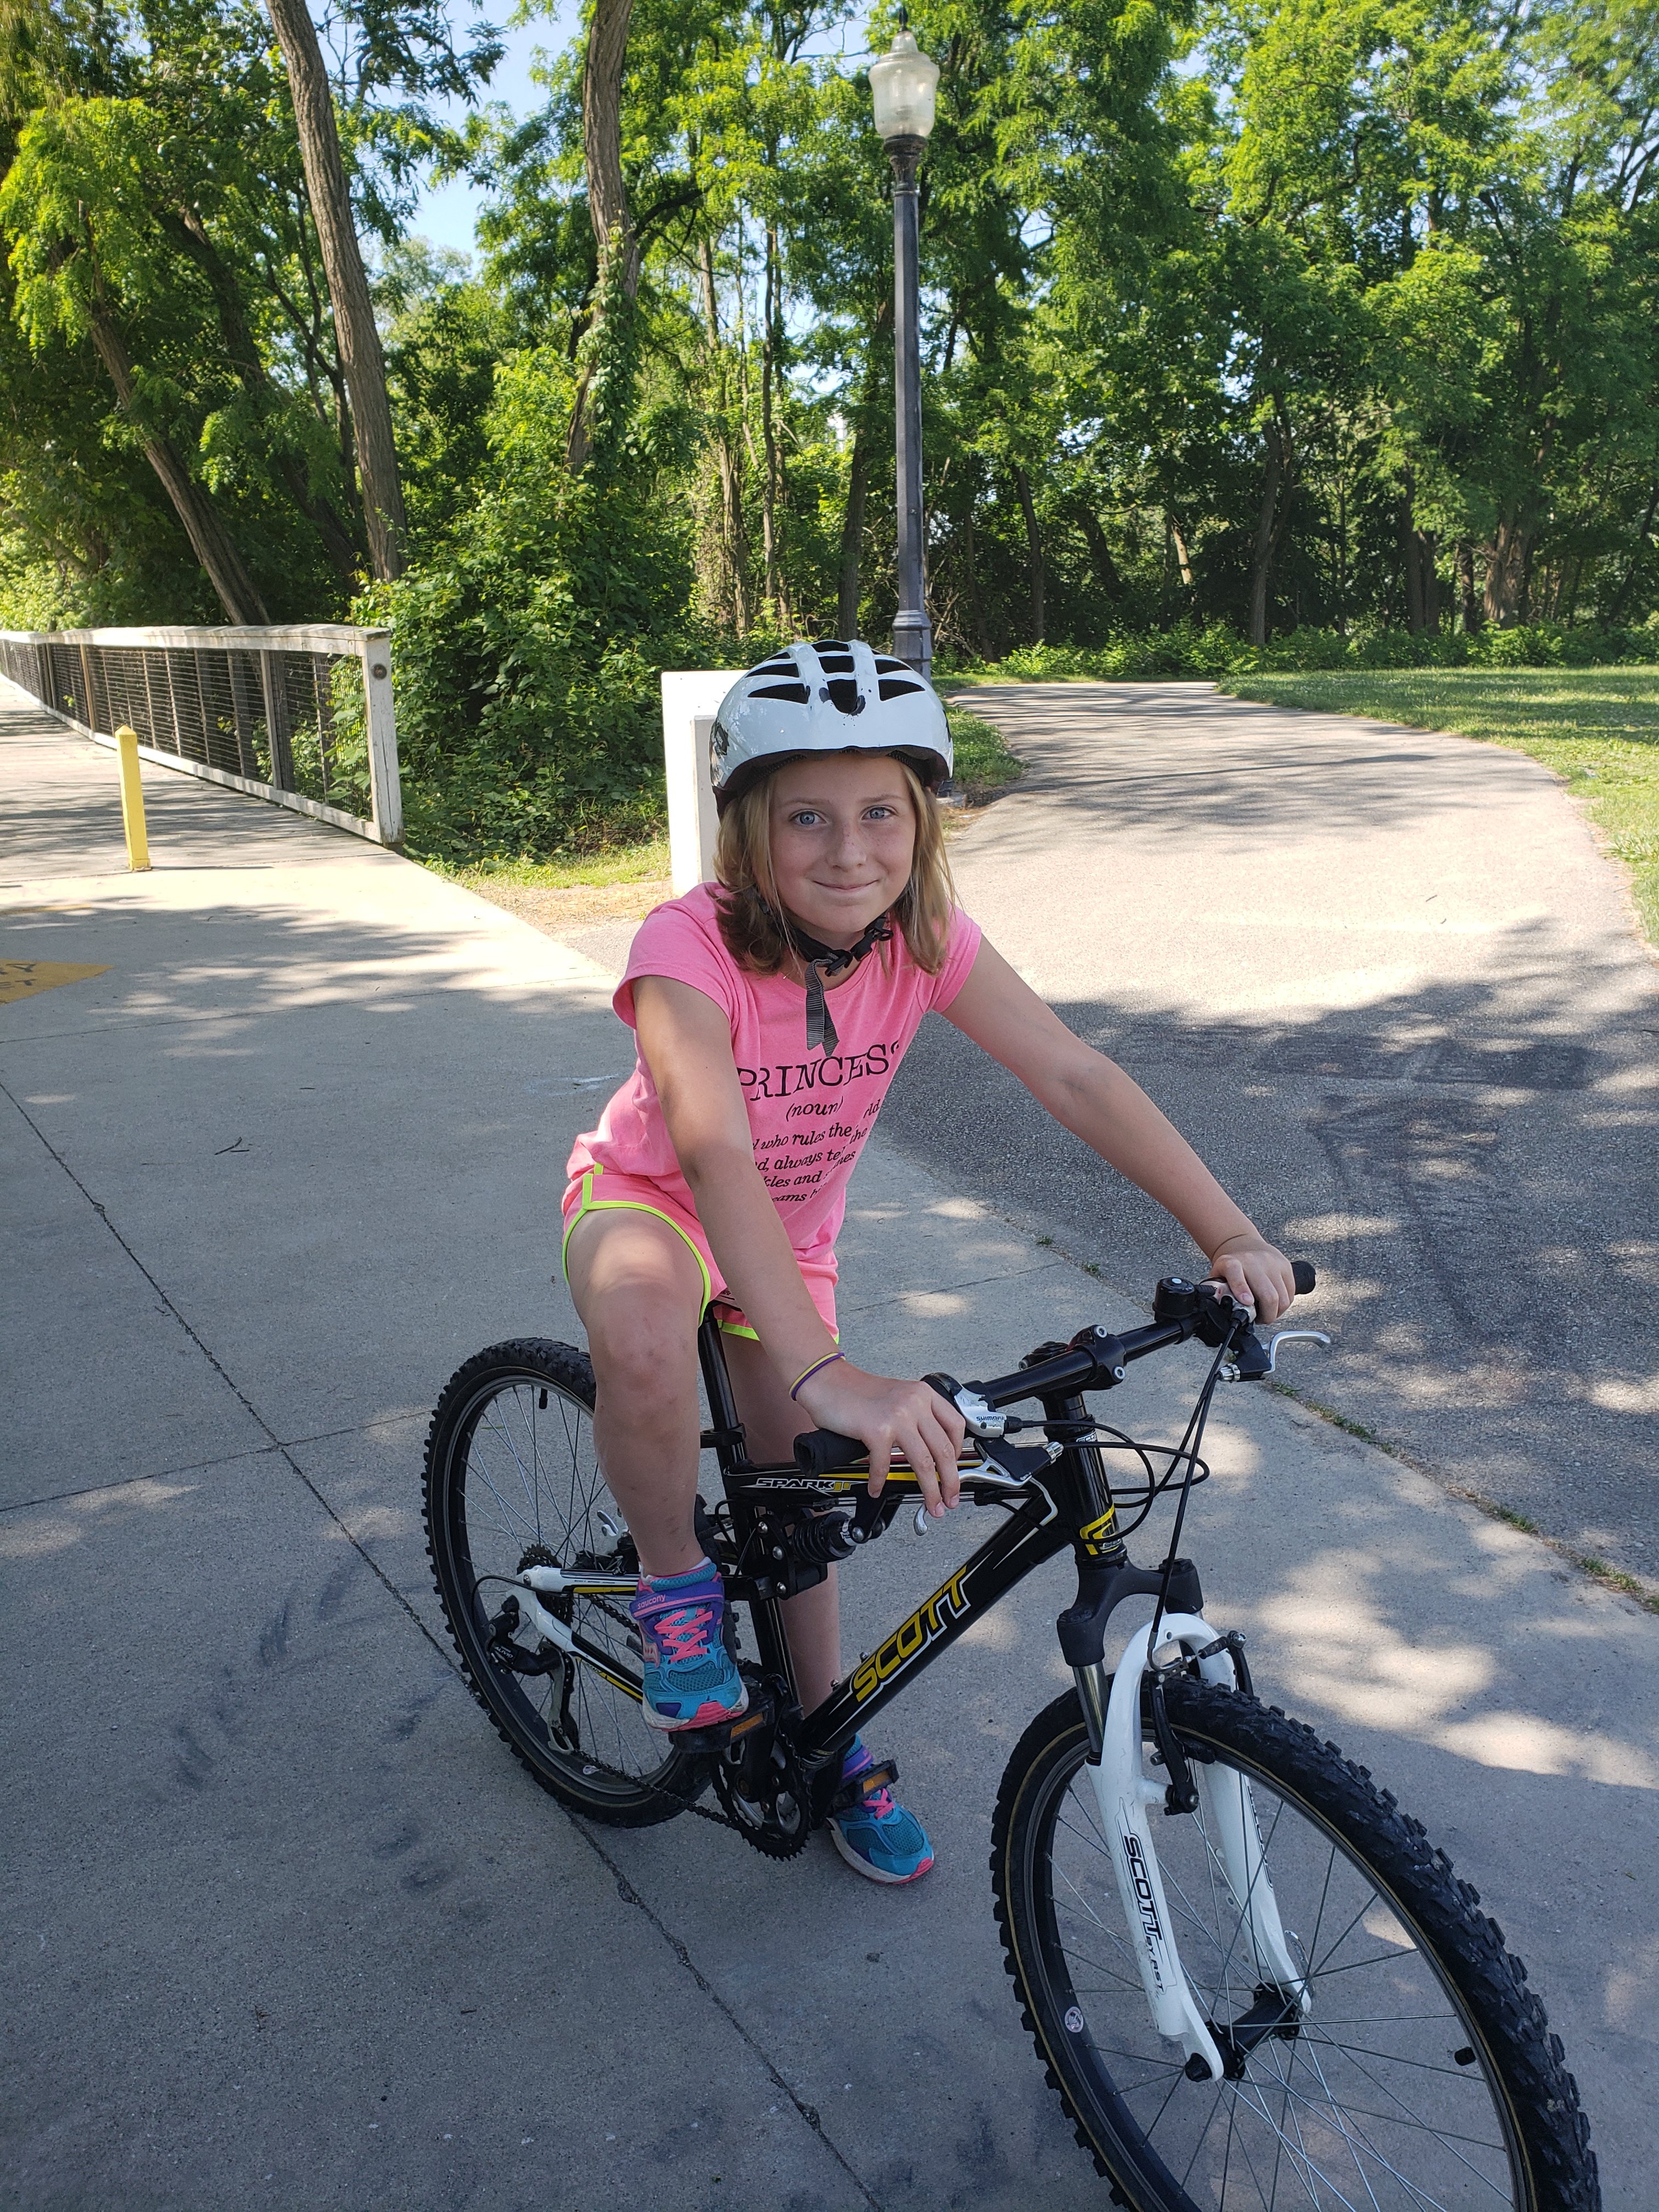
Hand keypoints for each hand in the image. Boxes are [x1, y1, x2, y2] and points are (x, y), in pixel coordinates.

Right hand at [795, 1360, 966, 1516]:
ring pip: (923, 1463)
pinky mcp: (876, 1429)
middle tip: (949, 1499)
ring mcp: (896, 1416)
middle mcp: (914, 1403)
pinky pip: (884, 1465)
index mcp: (923, 1394)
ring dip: (929, 1490)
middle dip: (950, 1482)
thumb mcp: (898, 1396)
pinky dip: (879, 1481)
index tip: (955, 1470)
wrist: (827, 1381)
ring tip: (930, 1504)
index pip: (955, 1426)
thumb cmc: (857, 1392)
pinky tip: (876, 1487)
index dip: (958, 1453)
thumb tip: (930, 1449)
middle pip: (944, 1450)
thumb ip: (916, 1416)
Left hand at [1205, 1231, 1296, 1323]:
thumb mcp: (1218, 1276)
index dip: (1241, 1288)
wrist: (1245, 1245)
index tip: (1246, 1302)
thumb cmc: (1232, 1266)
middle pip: (1269, 1295)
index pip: (1235, 1272)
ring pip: (1282, 1299)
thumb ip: (1217, 1292)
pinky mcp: (1285, 1266)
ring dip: (1276, 1313)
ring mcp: (1272, 1263)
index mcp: (1231, 1263)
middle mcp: (1253, 1261)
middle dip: (1266, 1316)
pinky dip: (1283, 1305)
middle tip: (1260, 1319)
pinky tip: (1274, 1304)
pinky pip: (1290, 1294)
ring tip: (1266, 1312)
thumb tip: (1220, 1311)